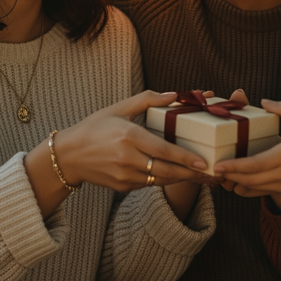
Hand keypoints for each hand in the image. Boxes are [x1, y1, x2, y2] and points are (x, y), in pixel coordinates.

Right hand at [52, 91, 208, 191]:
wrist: (68, 156)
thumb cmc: (95, 128)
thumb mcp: (118, 108)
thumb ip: (147, 100)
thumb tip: (175, 94)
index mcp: (128, 136)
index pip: (162, 150)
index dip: (185, 158)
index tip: (203, 162)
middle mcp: (127, 158)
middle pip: (166, 170)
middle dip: (191, 174)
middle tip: (212, 174)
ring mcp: (124, 175)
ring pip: (160, 180)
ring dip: (182, 179)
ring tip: (202, 178)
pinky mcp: (122, 186)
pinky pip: (149, 184)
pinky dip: (164, 180)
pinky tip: (178, 176)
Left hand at [213, 99, 280, 205]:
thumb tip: (265, 101)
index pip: (254, 164)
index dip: (233, 167)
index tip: (217, 165)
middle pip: (248, 180)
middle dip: (228, 177)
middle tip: (212, 170)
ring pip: (254, 189)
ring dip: (237, 184)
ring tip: (223, 176)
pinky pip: (264, 192)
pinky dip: (250, 189)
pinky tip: (241, 182)